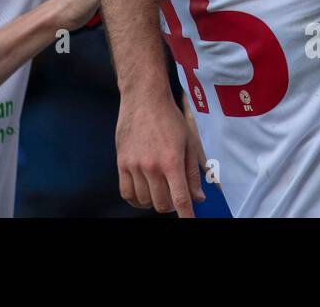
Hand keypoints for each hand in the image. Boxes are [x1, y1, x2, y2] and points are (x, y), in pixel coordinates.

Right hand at [116, 89, 204, 215]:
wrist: (143, 98)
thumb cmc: (168, 117)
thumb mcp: (189, 142)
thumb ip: (193, 172)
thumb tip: (198, 197)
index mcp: (172, 161)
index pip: (180, 199)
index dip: (186, 215)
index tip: (190, 221)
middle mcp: (152, 166)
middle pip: (162, 204)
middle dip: (171, 205)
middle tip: (175, 195)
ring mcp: (134, 165)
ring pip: (145, 201)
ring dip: (154, 201)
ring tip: (160, 189)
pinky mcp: (122, 162)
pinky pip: (126, 192)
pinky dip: (136, 199)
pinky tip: (144, 193)